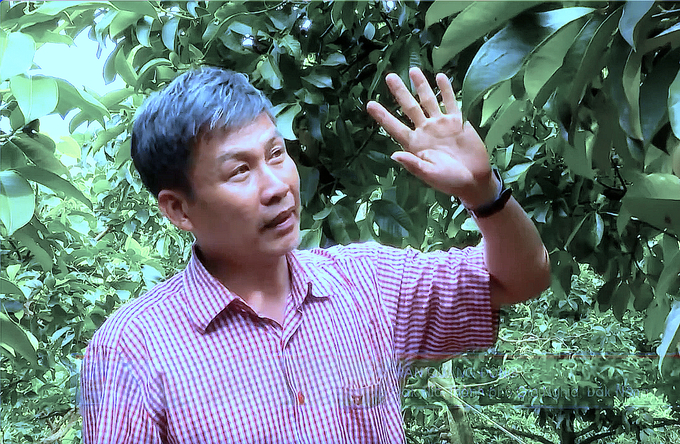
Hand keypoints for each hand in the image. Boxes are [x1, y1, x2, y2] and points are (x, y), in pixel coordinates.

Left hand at [367, 67, 495, 207]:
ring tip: (413, 70)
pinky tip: (440, 77)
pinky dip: (446, 90)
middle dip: (400, 92)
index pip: (394, 127)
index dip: (382, 116)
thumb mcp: (430, 175)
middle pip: (409, 107)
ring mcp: (441, 124)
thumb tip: (394, 155)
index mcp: (414, 144)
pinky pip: (450, 102)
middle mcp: (425, 131)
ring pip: (428, 100)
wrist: (474, 180)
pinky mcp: (457, 121)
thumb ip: (413, 164)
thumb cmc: (449, 181)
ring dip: (421, 86)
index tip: (369, 104)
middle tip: (390, 76)